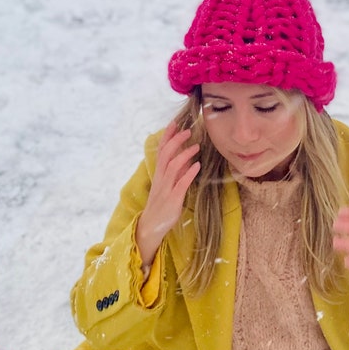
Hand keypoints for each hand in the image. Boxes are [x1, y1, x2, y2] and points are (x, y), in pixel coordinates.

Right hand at [136, 121, 199, 266]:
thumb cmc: (161, 204)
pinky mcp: (173, 199)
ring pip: (172, 166)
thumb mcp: (167, 185)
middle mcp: (161, 178)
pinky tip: (197, 166)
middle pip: (165, 154)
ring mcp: (166, 188)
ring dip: (184, 154)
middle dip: (175, 140)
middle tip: (187, 130)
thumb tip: (188, 158)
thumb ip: (175, 172)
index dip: (167, 136)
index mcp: (159, 173)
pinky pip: (181, 184)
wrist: (151, 227)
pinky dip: (189, 173)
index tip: (175, 122)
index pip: (161, 150)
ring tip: (196, 146)